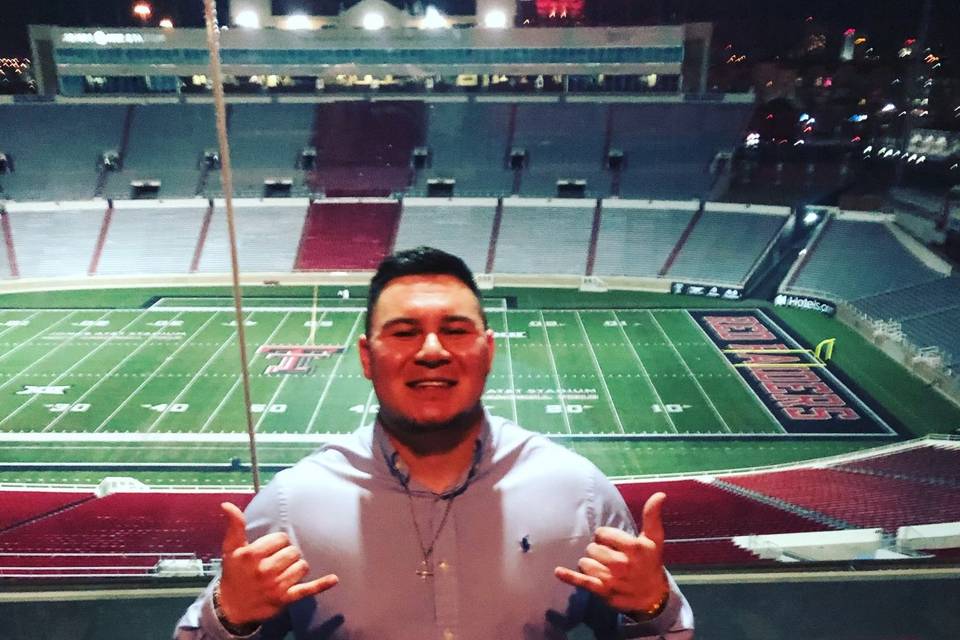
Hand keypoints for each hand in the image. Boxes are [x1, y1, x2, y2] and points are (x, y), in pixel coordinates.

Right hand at [217, 502, 338, 625]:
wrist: (231, 608)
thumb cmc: (234, 574)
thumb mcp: (230, 549)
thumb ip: (235, 525)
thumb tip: (227, 505)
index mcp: (251, 555)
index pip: (281, 539)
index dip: (277, 543)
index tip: (268, 551)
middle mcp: (264, 570)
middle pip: (293, 551)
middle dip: (287, 555)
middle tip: (275, 563)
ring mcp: (276, 586)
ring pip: (302, 566)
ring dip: (296, 568)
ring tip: (283, 572)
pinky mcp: (285, 599)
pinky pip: (307, 590)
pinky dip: (321, 584)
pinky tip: (333, 579)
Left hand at [554, 492, 668, 614]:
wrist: (652, 596)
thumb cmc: (650, 562)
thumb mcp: (654, 539)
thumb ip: (652, 516)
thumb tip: (660, 494)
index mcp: (634, 548)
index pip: (602, 533)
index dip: (605, 536)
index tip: (615, 543)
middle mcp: (622, 564)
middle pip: (592, 548)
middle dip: (598, 550)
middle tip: (611, 557)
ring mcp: (611, 578)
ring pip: (585, 562)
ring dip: (590, 564)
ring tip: (604, 568)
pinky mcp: (603, 591)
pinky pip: (582, 582)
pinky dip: (569, 577)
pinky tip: (558, 571)